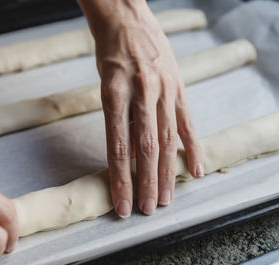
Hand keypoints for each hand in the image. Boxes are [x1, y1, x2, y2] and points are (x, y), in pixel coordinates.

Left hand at [79, 0, 203, 216]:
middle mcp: (141, 94)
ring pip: (166, 139)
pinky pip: (187, 122)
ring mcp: (163, 90)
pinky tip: (195, 169)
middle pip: (144, 148)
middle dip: (144, 183)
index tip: (121, 203)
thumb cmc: (111, 55)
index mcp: (114, 94)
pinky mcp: (178, 87)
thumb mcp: (105, 85)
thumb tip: (127, 155)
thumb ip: (118, 118)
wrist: (127, 19)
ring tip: (164, 198)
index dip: (120, 179)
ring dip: (166, 172)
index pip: (118, 147)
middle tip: (144, 209)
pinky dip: (192, 147)